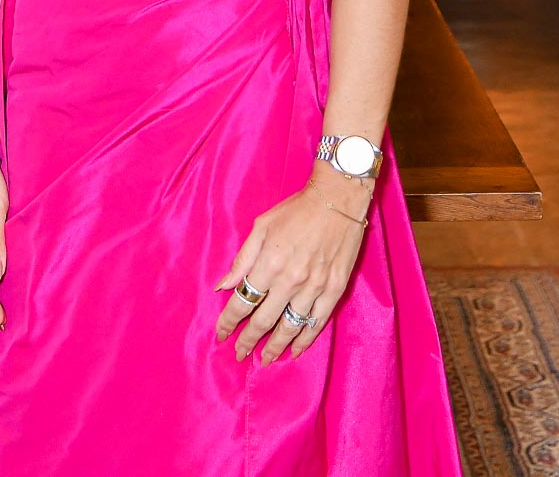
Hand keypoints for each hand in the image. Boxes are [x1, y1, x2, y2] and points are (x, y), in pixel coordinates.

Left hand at [212, 169, 369, 366]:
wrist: (337, 200)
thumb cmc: (296, 210)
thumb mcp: (262, 226)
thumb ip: (242, 259)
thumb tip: (223, 286)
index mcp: (269, 263)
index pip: (243, 301)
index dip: (229, 321)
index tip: (222, 334)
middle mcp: (290, 280)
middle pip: (263, 320)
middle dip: (248, 340)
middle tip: (240, 354)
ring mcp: (314, 287)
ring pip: (290, 327)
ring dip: (274, 346)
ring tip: (264, 359)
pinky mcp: (334, 290)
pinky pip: (317, 322)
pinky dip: (305, 340)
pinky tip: (295, 350)